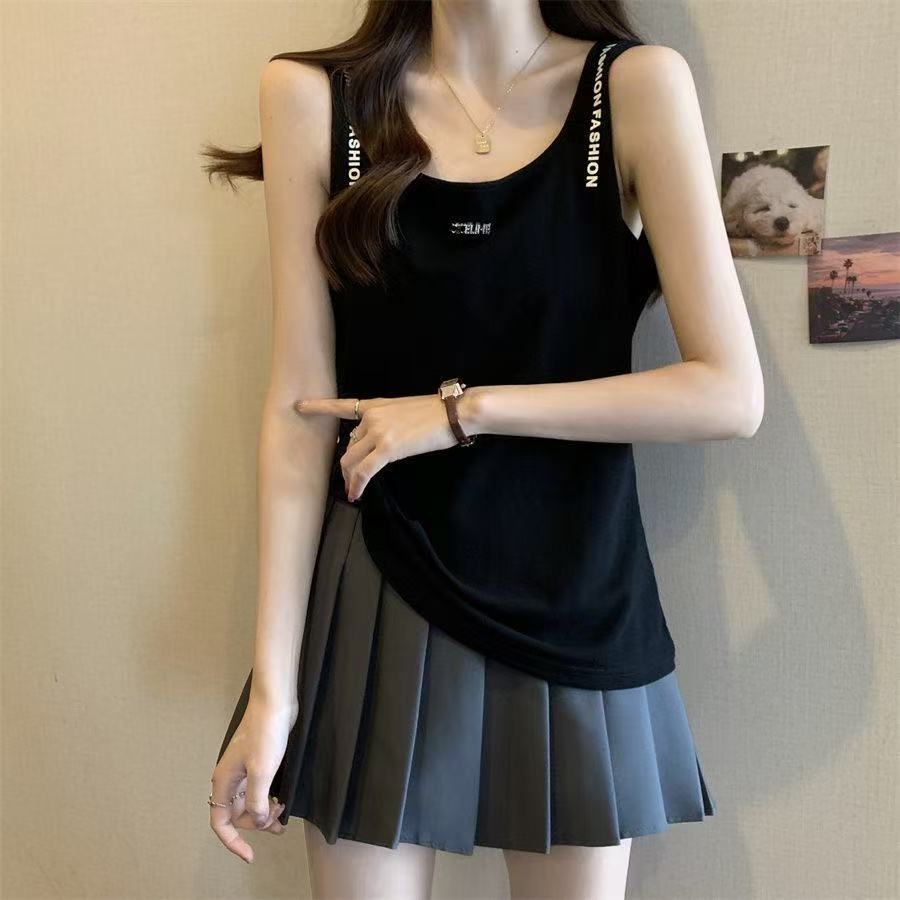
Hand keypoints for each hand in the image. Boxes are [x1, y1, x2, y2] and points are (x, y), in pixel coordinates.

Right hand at [209, 700, 292, 863]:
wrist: (275, 703)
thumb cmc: (266, 732)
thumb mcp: (262, 770)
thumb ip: (257, 801)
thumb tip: (257, 822)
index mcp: (223, 781)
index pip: (220, 823)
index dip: (233, 842)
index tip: (250, 855)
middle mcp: (229, 779)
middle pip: (236, 815)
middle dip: (256, 823)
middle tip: (278, 819)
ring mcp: (242, 771)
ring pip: (248, 804)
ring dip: (264, 813)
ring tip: (282, 814)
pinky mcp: (255, 764)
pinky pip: (258, 791)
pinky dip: (268, 800)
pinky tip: (280, 801)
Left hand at [293, 393, 463, 501]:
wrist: (454, 412)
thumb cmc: (437, 413)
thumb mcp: (405, 411)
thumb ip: (387, 423)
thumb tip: (378, 444)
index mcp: (376, 405)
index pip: (342, 405)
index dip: (319, 406)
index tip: (299, 406)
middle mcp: (372, 416)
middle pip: (348, 444)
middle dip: (346, 465)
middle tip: (348, 480)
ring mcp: (378, 431)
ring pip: (350, 459)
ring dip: (349, 478)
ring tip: (352, 491)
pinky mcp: (388, 448)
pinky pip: (364, 471)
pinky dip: (357, 484)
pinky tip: (357, 494)